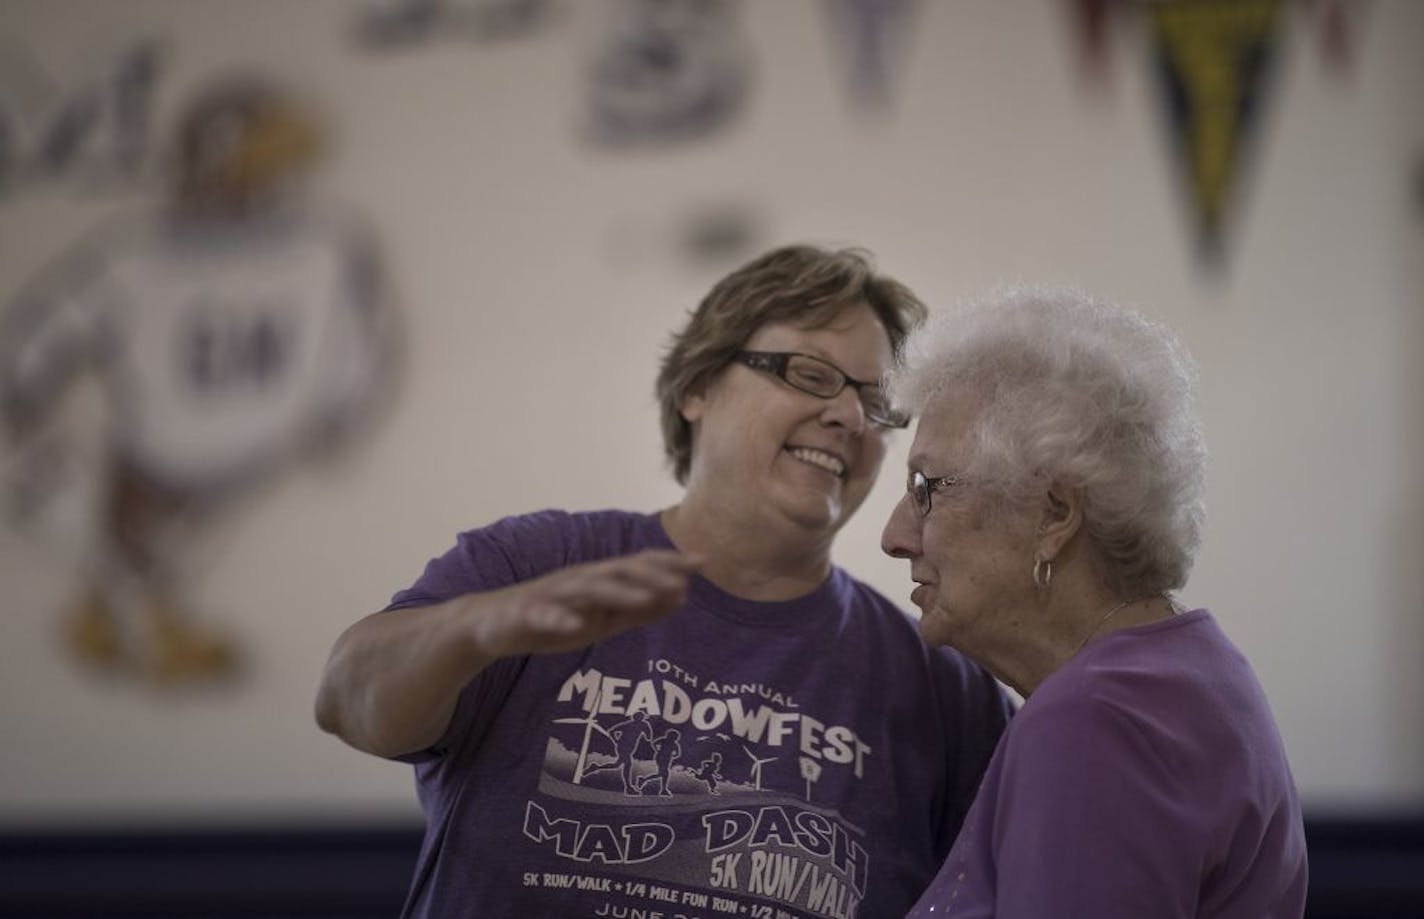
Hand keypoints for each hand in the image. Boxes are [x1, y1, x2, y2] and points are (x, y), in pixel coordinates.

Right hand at [466, 550, 698, 657]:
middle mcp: (579, 580)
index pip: (640, 566)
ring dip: (618, 594)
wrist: (492, 626)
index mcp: (599, 580)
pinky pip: (545, 615)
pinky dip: (560, 618)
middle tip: (684, 581)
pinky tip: (574, 626)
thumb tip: (684, 596)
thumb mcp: (603, 620)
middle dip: (651, 576)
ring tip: (645, 600)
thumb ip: (641, 610)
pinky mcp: (527, 613)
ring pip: (588, 590)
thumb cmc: (554, 620)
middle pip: (619, 573)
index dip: (671, 563)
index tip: (705, 561)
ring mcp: (553, 595)